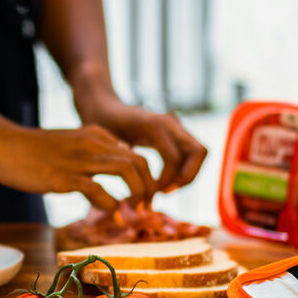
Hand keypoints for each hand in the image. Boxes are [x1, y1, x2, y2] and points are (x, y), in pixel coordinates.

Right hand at [0, 124, 156, 210]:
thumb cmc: (29, 148)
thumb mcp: (68, 144)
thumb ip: (91, 154)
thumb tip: (110, 175)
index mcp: (95, 135)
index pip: (135, 153)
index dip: (146, 179)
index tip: (143, 199)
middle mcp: (93, 143)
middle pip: (139, 161)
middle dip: (149, 188)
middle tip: (146, 209)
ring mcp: (79, 159)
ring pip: (127, 170)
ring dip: (138, 195)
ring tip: (135, 214)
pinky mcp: (64, 177)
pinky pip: (99, 191)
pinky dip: (112, 207)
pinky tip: (114, 218)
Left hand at [75, 91, 206, 191]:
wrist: (101, 105)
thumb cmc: (98, 124)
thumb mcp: (105, 141)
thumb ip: (121, 158)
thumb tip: (135, 185)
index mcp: (154, 124)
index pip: (173, 158)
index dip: (164, 180)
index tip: (149, 193)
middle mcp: (170, 122)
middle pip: (199, 152)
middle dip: (187, 177)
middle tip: (165, 192)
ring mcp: (175, 125)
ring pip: (198, 153)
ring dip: (186, 175)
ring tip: (163, 190)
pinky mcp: (174, 132)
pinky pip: (189, 153)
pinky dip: (181, 170)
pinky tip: (161, 183)